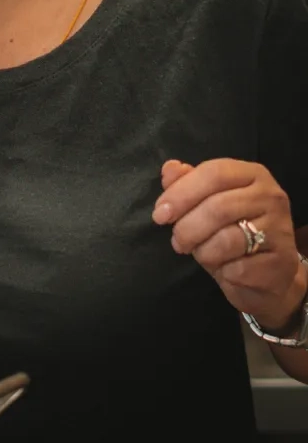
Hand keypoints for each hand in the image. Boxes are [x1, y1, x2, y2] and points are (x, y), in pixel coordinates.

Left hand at [154, 158, 306, 332]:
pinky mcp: (283, 262)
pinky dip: (223, 272)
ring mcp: (281, 229)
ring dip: (203, 251)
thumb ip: (186, 183)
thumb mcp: (205, 204)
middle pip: (218, 207)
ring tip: (201, 253)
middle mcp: (271, 197)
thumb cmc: (230, 231)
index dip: (181, 193)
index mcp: (252, 174)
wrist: (266, 274)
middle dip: (187, 228)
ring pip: (227, 239)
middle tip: (177, 242)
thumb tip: (169, 168)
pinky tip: (226, 269)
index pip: (213, 173)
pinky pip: (239, 268)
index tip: (159, 214)